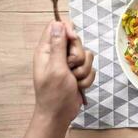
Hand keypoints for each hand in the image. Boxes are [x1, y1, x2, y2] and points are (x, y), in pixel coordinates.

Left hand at [23, 21, 94, 137]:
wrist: (60, 114)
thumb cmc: (54, 93)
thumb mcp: (56, 68)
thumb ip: (58, 45)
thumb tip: (58, 23)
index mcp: (47, 50)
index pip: (57, 26)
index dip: (68, 30)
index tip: (73, 39)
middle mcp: (58, 54)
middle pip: (76, 41)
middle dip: (78, 55)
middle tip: (70, 67)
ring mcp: (70, 64)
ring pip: (87, 55)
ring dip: (83, 70)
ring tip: (74, 80)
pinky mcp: (79, 72)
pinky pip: (91, 67)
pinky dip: (87, 78)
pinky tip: (78, 86)